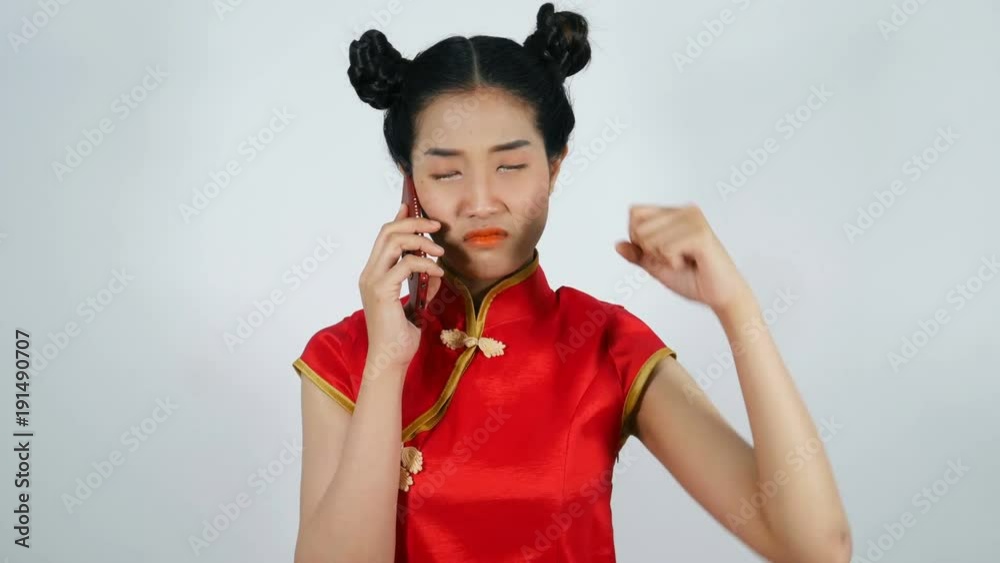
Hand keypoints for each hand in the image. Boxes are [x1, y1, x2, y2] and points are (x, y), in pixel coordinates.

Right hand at [358, 203, 444, 372]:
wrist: (391, 359)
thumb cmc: (401, 336)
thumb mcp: (415, 303)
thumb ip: (421, 284)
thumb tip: (436, 268)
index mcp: (373, 274)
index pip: (384, 236)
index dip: (399, 218)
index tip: (413, 207)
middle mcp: (369, 273)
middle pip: (388, 232)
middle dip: (414, 223)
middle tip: (437, 225)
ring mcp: (372, 281)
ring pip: (394, 242)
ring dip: (421, 241)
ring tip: (440, 251)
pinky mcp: (381, 291)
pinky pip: (406, 265)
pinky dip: (426, 264)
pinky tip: (439, 274)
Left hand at [615, 204, 754, 313]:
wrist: (721, 295)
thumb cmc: (693, 279)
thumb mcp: (657, 266)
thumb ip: (638, 254)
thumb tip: (617, 245)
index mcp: (674, 213)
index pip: (634, 213)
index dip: (638, 238)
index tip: (660, 252)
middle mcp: (685, 210)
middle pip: (638, 226)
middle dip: (648, 250)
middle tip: (674, 258)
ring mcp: (693, 220)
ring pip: (649, 238)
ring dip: (661, 258)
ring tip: (683, 261)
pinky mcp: (700, 234)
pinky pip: (664, 248)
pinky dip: (671, 263)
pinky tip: (689, 264)